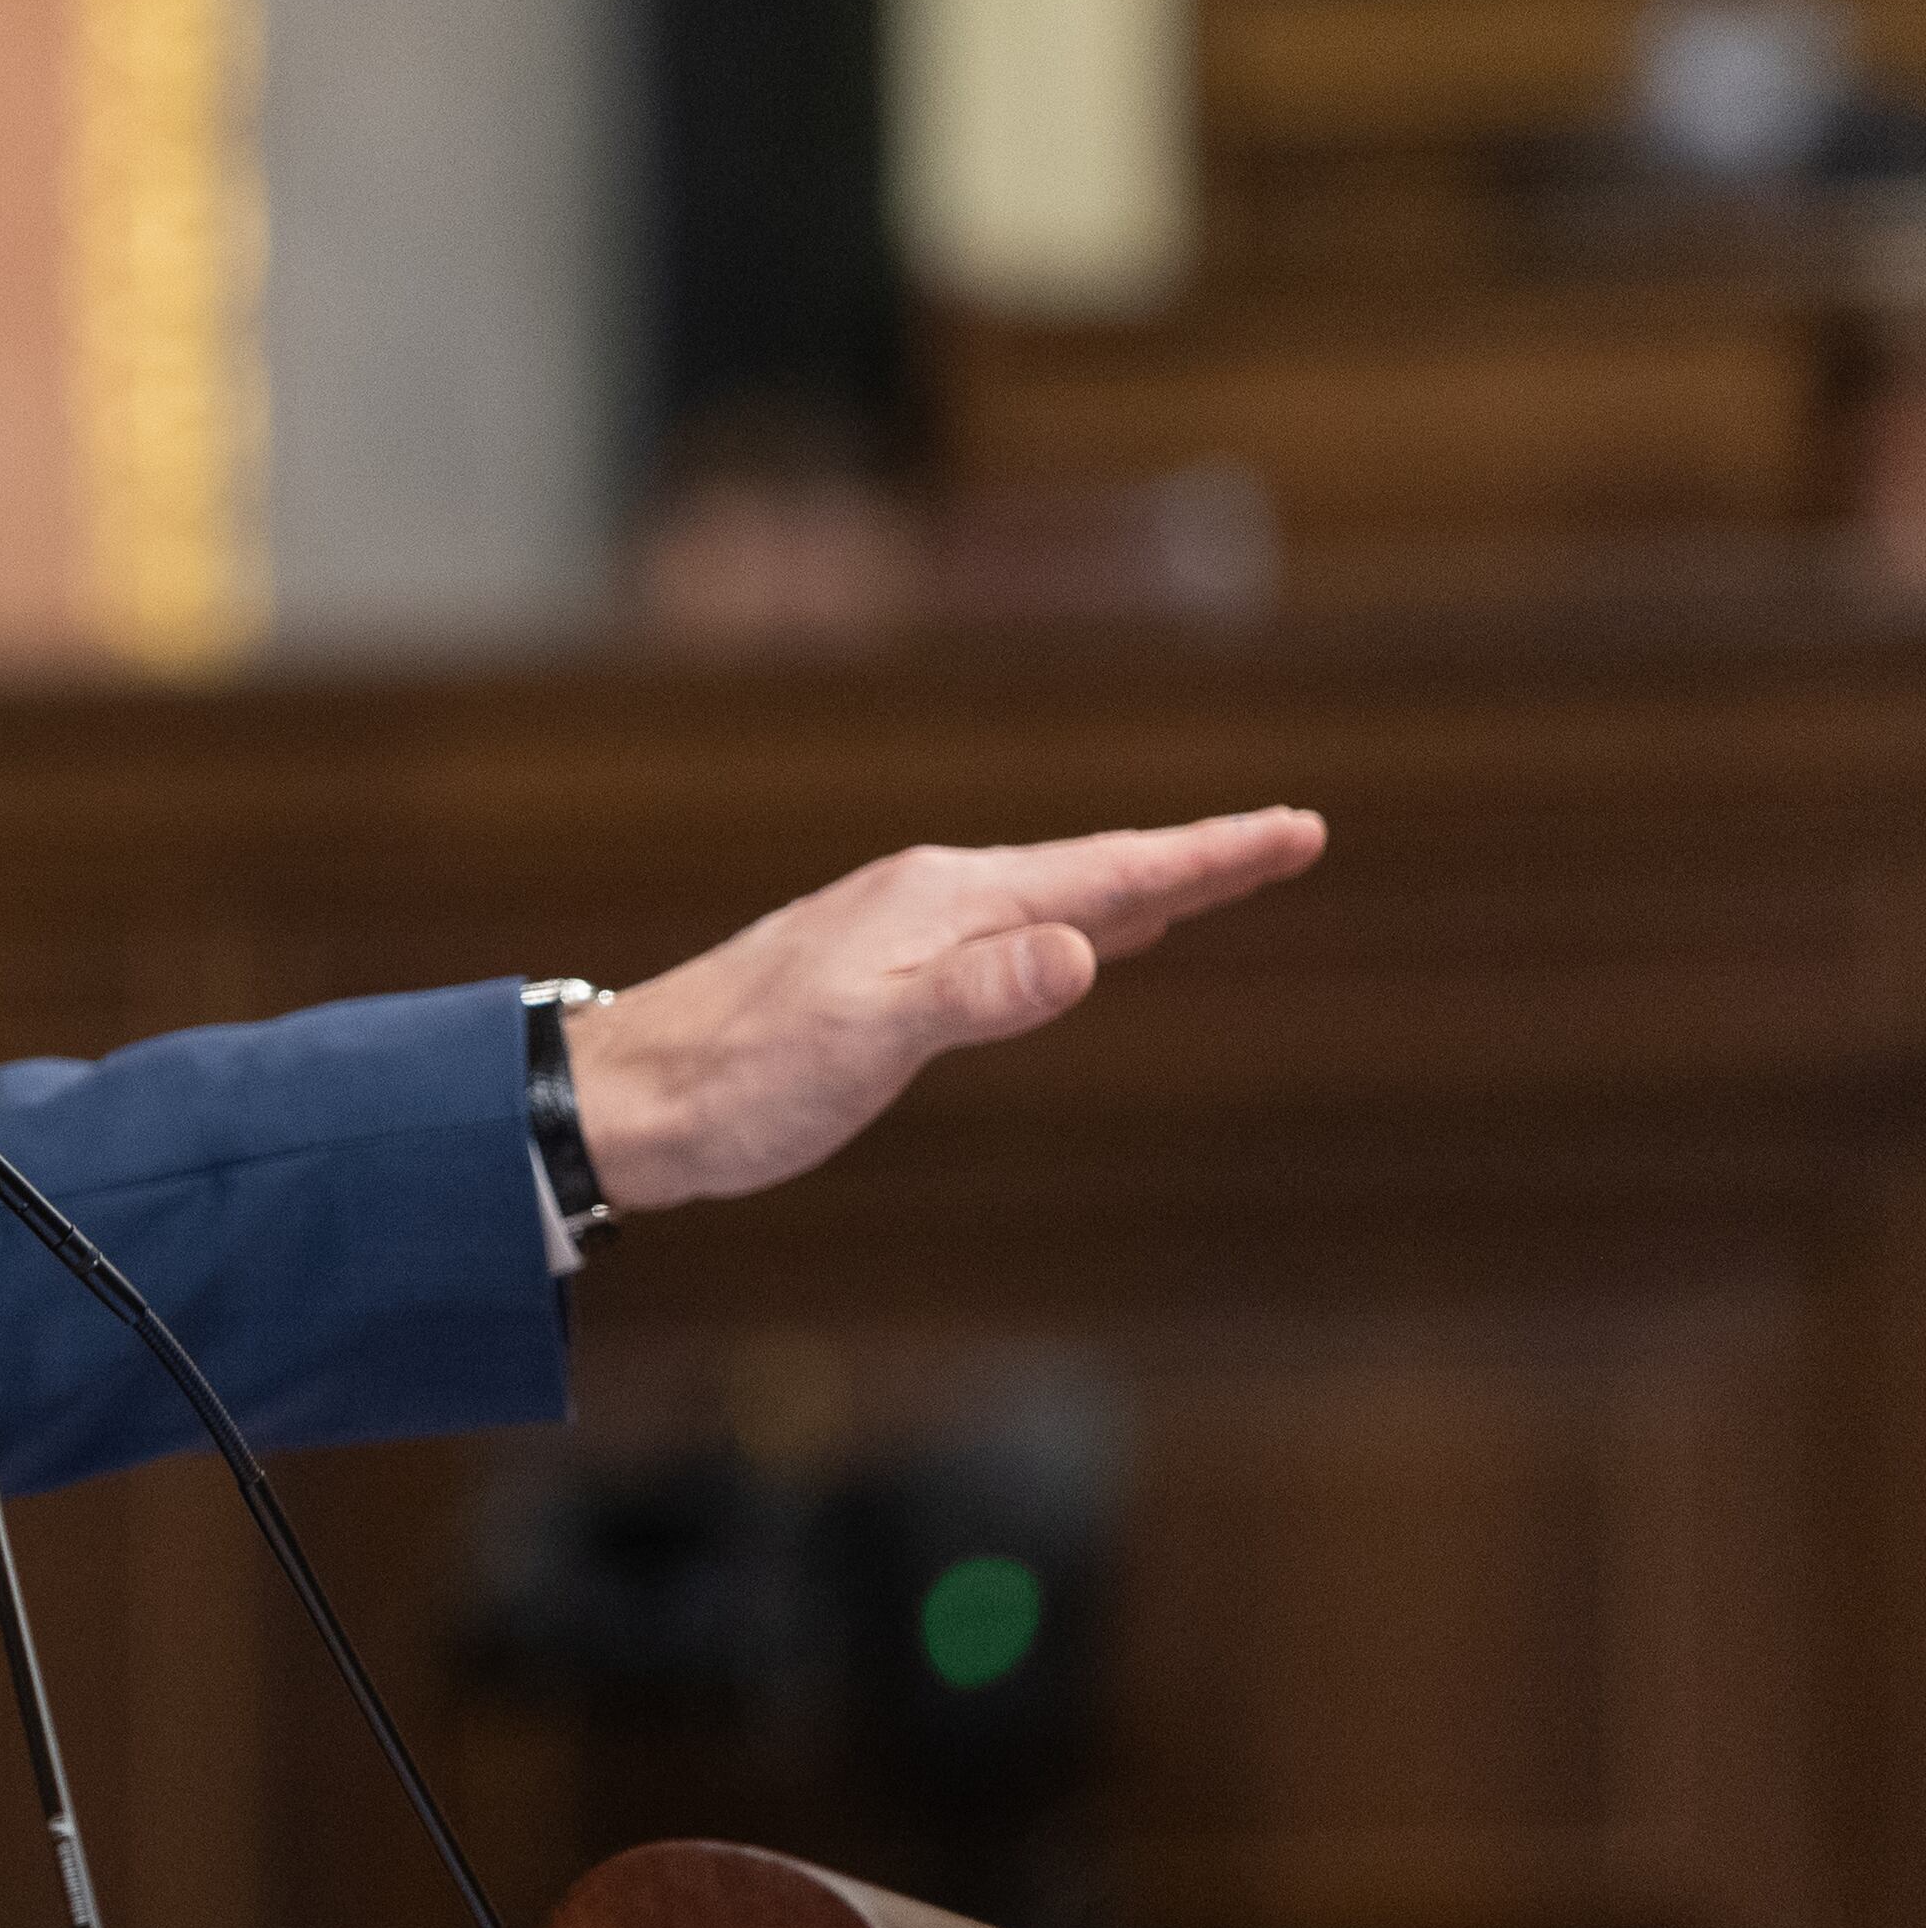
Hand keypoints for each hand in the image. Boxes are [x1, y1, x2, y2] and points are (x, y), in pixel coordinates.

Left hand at [566, 808, 1327, 1212]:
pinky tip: (1079, 942)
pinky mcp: (880, 974)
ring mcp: (902, 932)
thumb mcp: (869, 1042)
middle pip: (1090, 871)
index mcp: (941, 901)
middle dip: (1193, 861)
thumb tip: (1082, 950)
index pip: (1105, 872)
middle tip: (1286, 841)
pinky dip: (1071, 927)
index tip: (1299, 831)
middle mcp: (928, 897)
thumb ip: (976, 994)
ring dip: (1136, 891)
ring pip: (1050, 900)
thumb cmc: (742, 1079)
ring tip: (1207, 882)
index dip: (1207, 857)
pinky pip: (1008, 935)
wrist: (629, 1097)